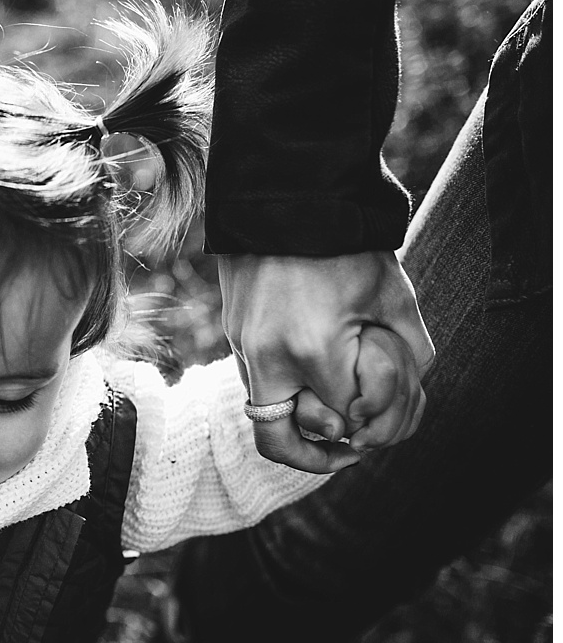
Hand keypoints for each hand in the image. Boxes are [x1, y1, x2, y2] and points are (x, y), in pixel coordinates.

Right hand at [219, 249, 434, 476]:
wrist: (287, 186)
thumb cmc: (348, 240)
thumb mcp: (395, 294)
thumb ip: (412, 352)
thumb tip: (409, 393)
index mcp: (312, 348)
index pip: (344, 419)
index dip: (372, 421)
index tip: (384, 413)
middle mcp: (266, 353)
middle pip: (281, 442)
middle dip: (319, 456)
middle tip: (349, 450)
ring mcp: (241, 341)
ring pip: (262, 414)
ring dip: (294, 427)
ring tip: (330, 425)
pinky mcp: (231, 326)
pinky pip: (254, 379)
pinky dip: (282, 390)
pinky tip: (312, 379)